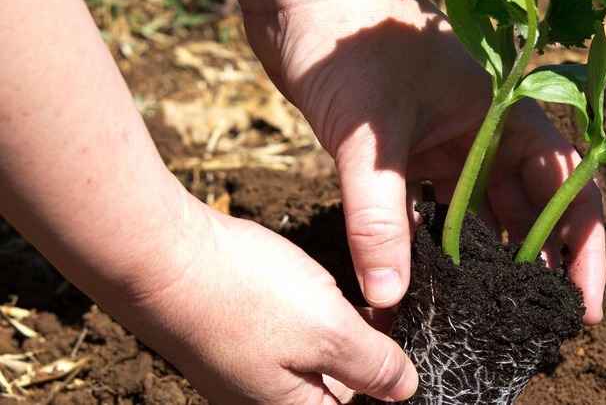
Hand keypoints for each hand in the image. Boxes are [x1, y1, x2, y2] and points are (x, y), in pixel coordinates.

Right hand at [108, 193, 417, 403]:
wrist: (160, 257)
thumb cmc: (242, 294)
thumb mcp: (328, 331)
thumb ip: (372, 365)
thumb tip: (405, 388)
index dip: (385, 373)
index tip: (395, 335)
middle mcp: (264, 403)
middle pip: (335, 386)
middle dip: (359, 348)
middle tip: (364, 307)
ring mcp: (244, 374)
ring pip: (312, 358)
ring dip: (331, 327)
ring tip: (328, 294)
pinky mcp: (233, 342)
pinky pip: (285, 338)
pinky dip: (303, 314)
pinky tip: (300, 287)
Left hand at [240, 0, 605, 324]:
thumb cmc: (350, 37)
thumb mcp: (371, 134)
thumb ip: (380, 218)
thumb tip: (391, 299)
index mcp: (504, 111)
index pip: (565, 185)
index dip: (582, 247)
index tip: (583, 305)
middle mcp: (481, 128)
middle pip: (523, 207)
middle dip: (530, 265)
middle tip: (531, 325)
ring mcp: (439, 138)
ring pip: (471, 211)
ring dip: (474, 260)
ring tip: (476, 315)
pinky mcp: (398, 147)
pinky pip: (422, 206)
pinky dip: (421, 242)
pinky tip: (416, 281)